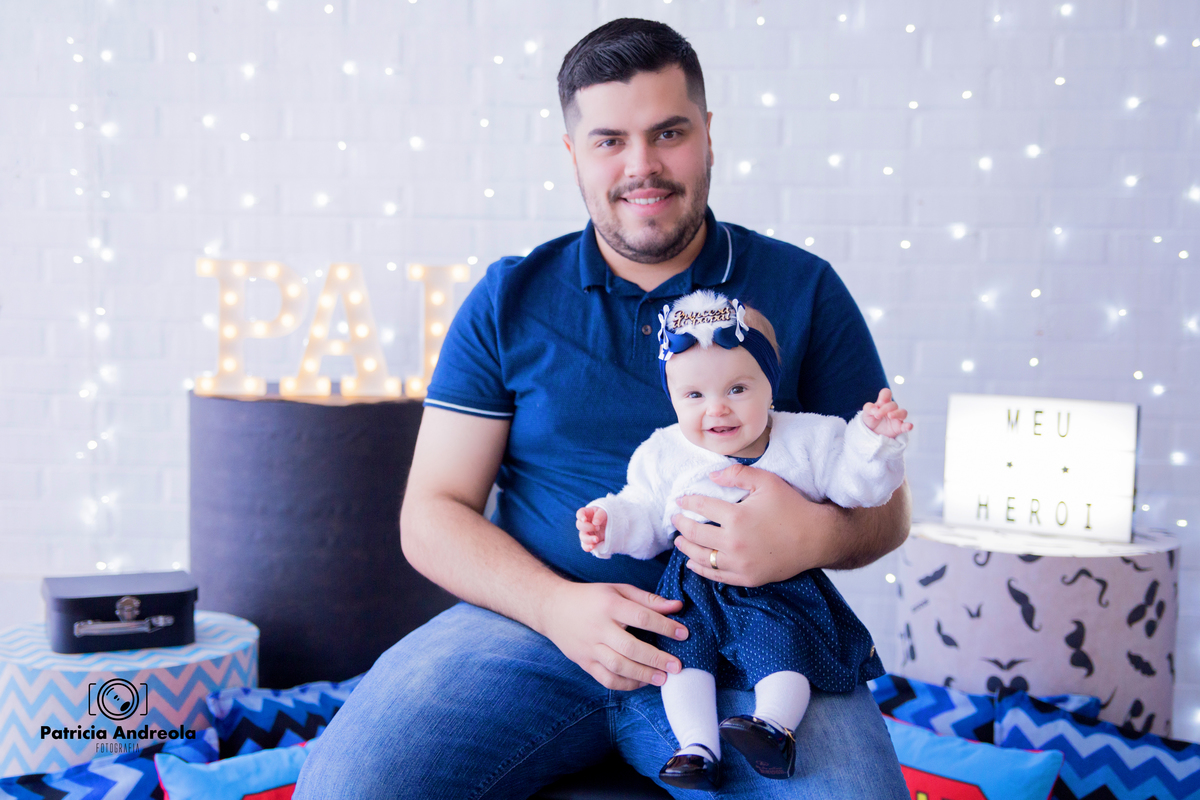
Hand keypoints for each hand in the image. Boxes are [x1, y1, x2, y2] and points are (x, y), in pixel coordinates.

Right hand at [540, 582, 686, 690]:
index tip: (683, 634)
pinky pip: (606, 679)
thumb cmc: (591, 598)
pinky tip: (641, 683)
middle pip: (630, 646)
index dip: (664, 626)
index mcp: (609, 605)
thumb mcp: (618, 590)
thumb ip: (648, 599)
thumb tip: (677, 607)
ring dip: (643, 674)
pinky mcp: (584, 662)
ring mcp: (589, 647)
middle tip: (677, 665)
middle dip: (656, 658)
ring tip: (663, 679)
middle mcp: (598, 627)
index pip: (641, 617)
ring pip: (618, 666)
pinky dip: (625, 684)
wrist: (553, 608)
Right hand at [576, 506, 607, 551]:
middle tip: (598, 528)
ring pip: (582, 537)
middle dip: (588, 527)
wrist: (614, 526)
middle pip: (580, 525)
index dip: (580, 516)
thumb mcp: (605, 512)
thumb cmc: (607, 516)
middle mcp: (585, 524)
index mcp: (588, 514)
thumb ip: (600, 515)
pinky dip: (587, 547)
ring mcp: (587, 533)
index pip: (580, 513)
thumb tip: (595, 522)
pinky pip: (585, 546)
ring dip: (588, 539)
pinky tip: (592, 546)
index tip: (585, 520)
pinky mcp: (591, 542)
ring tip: (596, 539)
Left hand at [672, 465, 842, 586]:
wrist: (816, 538)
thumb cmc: (792, 507)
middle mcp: (734, 542)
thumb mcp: (767, 482)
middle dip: (681, 525)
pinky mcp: (746, 578)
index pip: (701, 506)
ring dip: (686, 547)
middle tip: (675, 518)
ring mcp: (739, 563)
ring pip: (702, 557)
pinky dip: (701, 569)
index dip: (688, 502)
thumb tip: (711, 475)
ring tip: (679, 540)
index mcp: (737, 517)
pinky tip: (693, 562)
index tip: (681, 500)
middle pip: (695, 533)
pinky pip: (716, 576)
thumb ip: (737, 474)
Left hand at [862, 388, 912, 437]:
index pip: (887, 393)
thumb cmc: (871, 419)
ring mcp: (897, 418)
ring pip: (903, 412)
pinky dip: (908, 426)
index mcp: (883, 403)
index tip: (879, 403)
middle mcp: (891, 409)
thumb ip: (868, 408)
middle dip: (885, 409)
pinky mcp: (899, 428)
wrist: (872, 432)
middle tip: (877, 415)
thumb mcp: (866, 413)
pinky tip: (909, 426)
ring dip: (897, 413)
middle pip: (893, 404)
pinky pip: (906, 426)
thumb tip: (874, 409)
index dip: (884, 396)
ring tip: (890, 416)